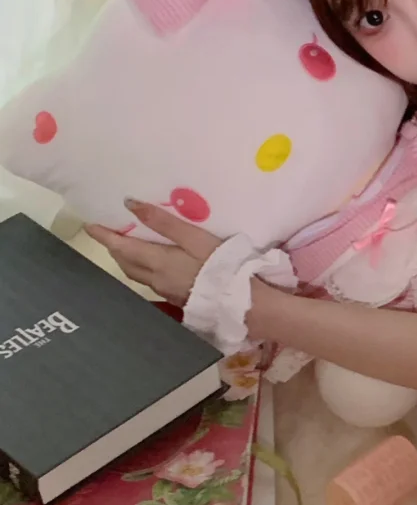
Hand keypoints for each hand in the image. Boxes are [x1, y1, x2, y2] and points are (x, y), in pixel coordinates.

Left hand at [84, 199, 222, 305]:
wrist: (239, 301)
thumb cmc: (219, 264)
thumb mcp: (194, 237)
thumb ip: (163, 221)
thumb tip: (130, 203)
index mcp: (156, 261)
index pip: (121, 247)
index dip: (104, 236)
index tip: (90, 225)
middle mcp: (154, 278)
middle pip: (125, 262)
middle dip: (114, 248)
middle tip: (109, 233)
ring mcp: (164, 290)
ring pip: (135, 273)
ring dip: (126, 259)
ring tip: (125, 246)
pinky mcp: (175, 298)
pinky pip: (148, 281)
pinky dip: (140, 269)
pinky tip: (149, 264)